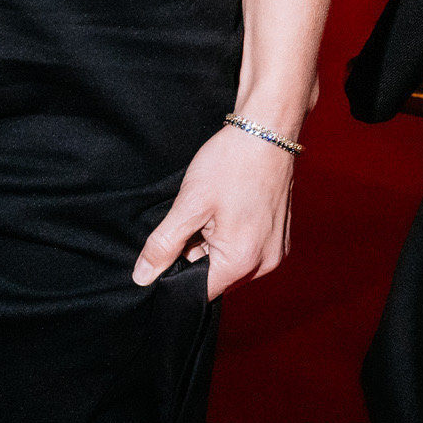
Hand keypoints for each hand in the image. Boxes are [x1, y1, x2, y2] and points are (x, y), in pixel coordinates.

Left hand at [135, 119, 297, 297]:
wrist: (267, 130)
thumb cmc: (231, 163)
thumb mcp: (189, 204)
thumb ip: (163, 245)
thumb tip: (143, 277)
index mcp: (241, 261)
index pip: (199, 291)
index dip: (178, 271)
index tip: (174, 242)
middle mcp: (264, 264)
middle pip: (216, 278)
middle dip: (197, 255)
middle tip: (195, 219)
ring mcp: (276, 251)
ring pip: (231, 264)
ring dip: (215, 246)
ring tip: (215, 210)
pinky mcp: (280, 237)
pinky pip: (248, 251)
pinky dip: (233, 237)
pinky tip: (229, 209)